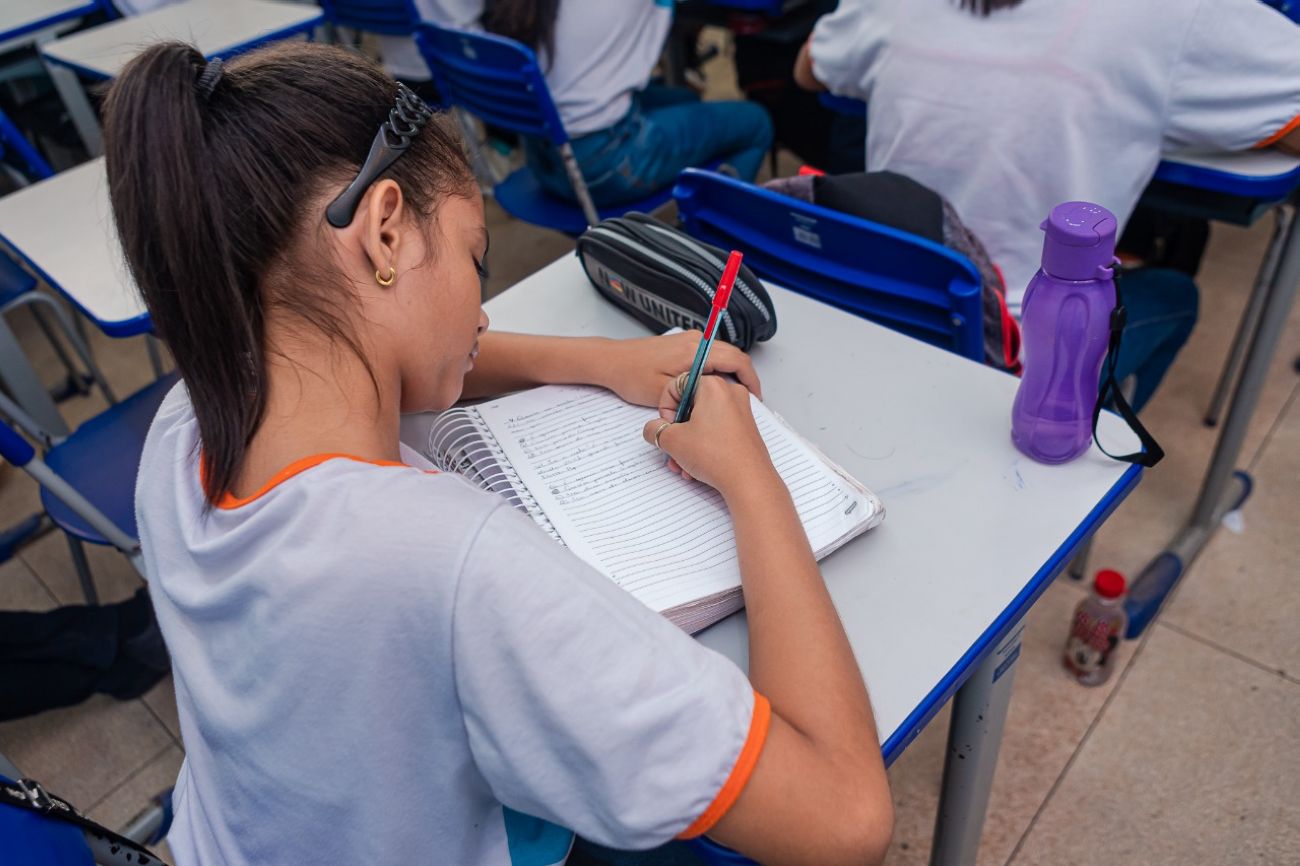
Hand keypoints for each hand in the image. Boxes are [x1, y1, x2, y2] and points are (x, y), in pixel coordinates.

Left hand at [597, 332, 760, 408]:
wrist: (611, 361)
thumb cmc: (631, 375)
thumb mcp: (663, 392)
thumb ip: (693, 395)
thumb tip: (715, 400)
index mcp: (694, 351)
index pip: (737, 360)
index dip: (751, 379)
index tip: (756, 397)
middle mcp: (695, 341)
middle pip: (735, 356)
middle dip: (745, 378)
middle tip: (749, 401)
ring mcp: (690, 340)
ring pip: (724, 356)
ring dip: (732, 374)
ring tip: (732, 398)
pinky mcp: (684, 344)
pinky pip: (711, 355)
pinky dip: (719, 370)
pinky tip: (713, 389)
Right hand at [642, 374, 776, 495]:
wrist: (748, 481)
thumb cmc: (717, 456)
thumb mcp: (672, 441)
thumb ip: (655, 430)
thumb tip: (653, 429)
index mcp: (713, 385)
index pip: (677, 384)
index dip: (665, 407)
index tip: (666, 426)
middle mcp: (730, 393)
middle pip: (690, 405)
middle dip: (677, 431)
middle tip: (671, 447)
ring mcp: (740, 411)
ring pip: (702, 421)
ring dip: (687, 443)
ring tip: (682, 464)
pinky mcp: (745, 428)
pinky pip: (716, 431)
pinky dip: (704, 446)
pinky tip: (696, 466)